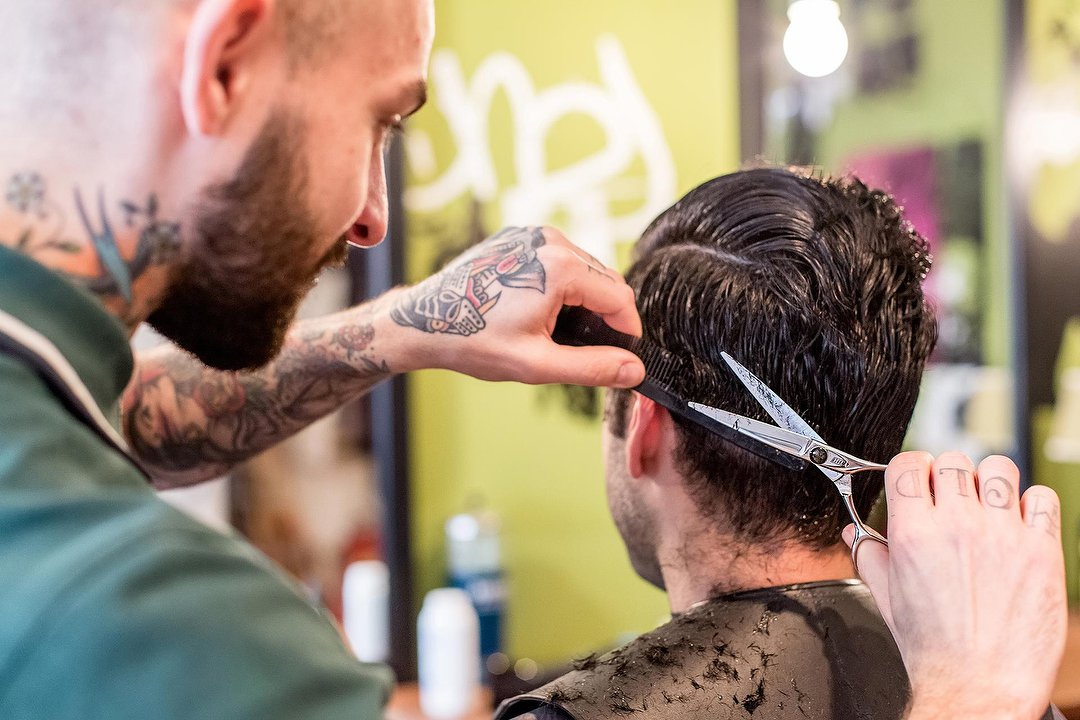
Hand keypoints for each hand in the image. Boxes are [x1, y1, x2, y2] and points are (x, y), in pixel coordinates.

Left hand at [388, 226, 644, 386]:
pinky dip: (562, 285)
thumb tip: (634, 371)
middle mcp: (551, 240)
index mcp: (560, 267)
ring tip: (558, 332)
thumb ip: (592, 367)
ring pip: (585, 269)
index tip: (622, 356)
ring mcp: (533, 234)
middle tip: (586, 350)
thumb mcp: (537, 363)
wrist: (422, 320)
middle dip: (605, 315)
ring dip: (584, 300)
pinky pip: (559, 260)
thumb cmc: (473, 341)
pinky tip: (540, 312)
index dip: (627, 331)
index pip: (620, 298)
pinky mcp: (519, 236)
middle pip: (605, 281)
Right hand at [845, 452, 1066, 719]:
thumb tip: (855, 536)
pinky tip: (1019, 523)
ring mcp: (1002, 535)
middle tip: (951, 499)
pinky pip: (1042, 497)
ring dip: (990, 482)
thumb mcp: (887, 599)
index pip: (908, 464)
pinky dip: (1032, 504)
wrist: (979, 686)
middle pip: (952, 460)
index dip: (911, 469)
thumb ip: (869, 557)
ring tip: (987, 507)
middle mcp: (957, 526)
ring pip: (999, 468)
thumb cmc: (935, 650)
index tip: (917, 481)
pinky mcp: (1041, 549)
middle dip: (948, 476)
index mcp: (913, 534)